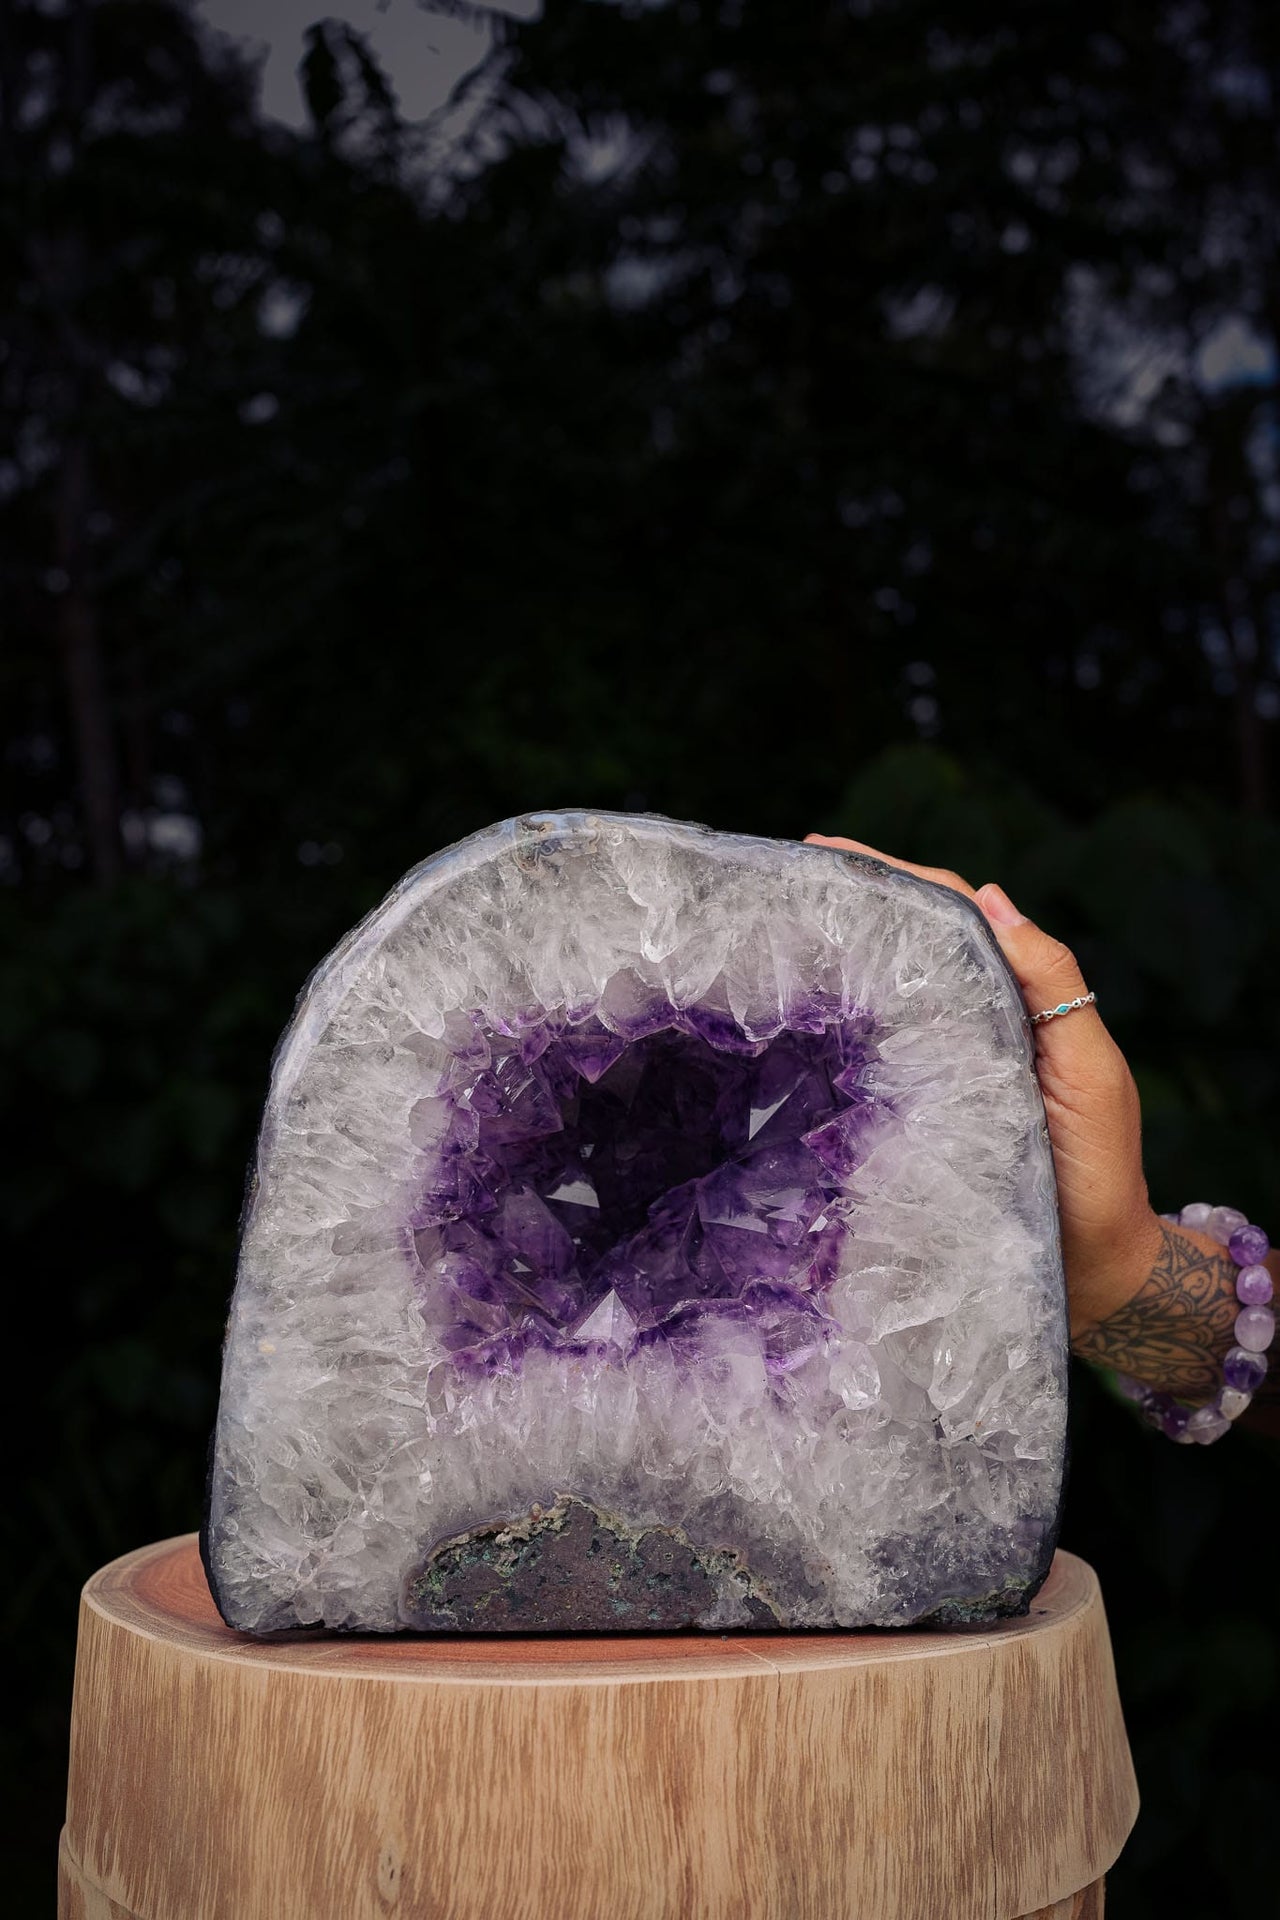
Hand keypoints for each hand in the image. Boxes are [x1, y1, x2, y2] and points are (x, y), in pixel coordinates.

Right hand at [804, 833, 1162, 1341]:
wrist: (1092, 1275)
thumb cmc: (1098, 1171)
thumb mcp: (1089, 1069)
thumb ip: (1053, 984)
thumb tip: (993, 896)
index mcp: (1012, 1000)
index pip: (951, 915)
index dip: (895, 877)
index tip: (826, 853)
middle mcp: (970, 1025)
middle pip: (910, 944)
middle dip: (853, 903)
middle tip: (782, 881)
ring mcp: (937, 1072)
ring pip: (885, 995)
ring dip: (839, 956)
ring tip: (776, 928)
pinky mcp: (909, 1122)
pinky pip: (868, 1061)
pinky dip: (834, 1027)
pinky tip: (790, 1016)